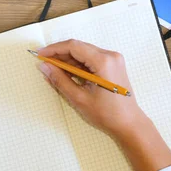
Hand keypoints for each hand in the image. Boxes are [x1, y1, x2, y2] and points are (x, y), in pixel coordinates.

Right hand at [38, 39, 170, 170]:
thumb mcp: (79, 98)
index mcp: (104, 61)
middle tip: (44, 63)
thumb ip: (60, 80)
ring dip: (68, 60)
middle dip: (60, 54)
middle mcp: (110, 56)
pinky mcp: (113, 65)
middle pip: (79, 48)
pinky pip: (91, 59)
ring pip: (84, 53)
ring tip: (54, 71)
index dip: (54, 49)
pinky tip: (68, 74)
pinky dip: (78, 65)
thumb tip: (44, 66)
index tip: (40, 54)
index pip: (74, 46)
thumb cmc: (108, 114)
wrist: (129, 123)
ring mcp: (113, 59)